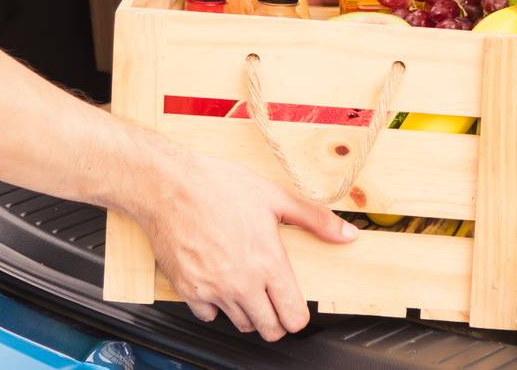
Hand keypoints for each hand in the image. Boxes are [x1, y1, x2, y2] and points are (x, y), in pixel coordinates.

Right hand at [133, 142, 358, 340]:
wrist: (169, 186)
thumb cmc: (219, 186)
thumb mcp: (275, 196)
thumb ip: (315, 218)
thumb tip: (347, 234)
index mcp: (268, 262)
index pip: (293, 317)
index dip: (298, 315)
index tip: (295, 307)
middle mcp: (242, 283)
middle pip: (269, 330)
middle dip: (276, 321)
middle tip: (273, 301)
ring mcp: (214, 290)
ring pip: (240, 324)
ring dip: (248, 313)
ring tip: (247, 286)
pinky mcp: (189, 290)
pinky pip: (209, 315)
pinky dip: (216, 306)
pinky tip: (219, 282)